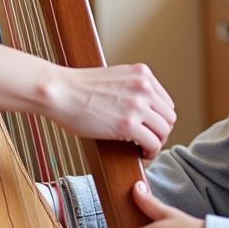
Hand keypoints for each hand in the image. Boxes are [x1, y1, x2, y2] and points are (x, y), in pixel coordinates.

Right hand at [45, 63, 174, 158]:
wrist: (60, 91)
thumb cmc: (78, 88)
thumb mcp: (114, 77)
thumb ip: (132, 88)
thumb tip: (143, 109)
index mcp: (142, 74)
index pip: (166, 102)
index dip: (159, 119)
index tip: (150, 128)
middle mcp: (144, 87)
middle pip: (169, 117)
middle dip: (160, 132)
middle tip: (147, 141)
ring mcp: (137, 105)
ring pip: (164, 131)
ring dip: (156, 143)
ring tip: (143, 148)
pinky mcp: (128, 125)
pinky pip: (153, 143)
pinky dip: (150, 152)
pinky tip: (140, 154)